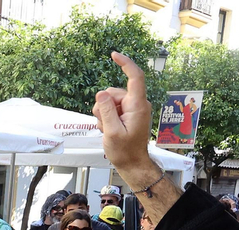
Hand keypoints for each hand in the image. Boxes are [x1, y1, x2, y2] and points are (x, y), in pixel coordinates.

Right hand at [92, 52, 155, 174]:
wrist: (132, 164)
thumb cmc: (125, 151)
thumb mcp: (112, 132)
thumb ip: (106, 110)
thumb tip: (101, 93)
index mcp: (137, 106)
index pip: (135, 77)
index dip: (125, 63)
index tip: (114, 55)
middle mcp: (137, 104)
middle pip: (114, 92)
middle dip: (103, 105)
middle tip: (104, 124)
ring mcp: (133, 109)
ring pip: (110, 101)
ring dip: (104, 114)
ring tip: (107, 129)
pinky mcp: (128, 113)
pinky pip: (112, 108)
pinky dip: (107, 117)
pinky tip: (109, 129)